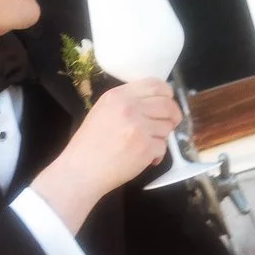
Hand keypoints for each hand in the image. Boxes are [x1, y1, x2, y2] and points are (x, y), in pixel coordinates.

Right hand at [28, 75, 177, 228]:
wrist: (81, 170)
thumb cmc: (90, 143)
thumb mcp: (102, 110)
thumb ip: (127, 102)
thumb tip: (156, 102)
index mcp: (118, 95)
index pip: (155, 84)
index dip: (167, 94)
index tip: (167, 102)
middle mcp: (129, 108)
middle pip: (167, 105)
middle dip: (173, 116)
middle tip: (169, 124)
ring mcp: (139, 127)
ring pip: (168, 127)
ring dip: (162, 137)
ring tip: (146, 144)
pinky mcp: (146, 147)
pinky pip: (164, 147)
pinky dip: (157, 154)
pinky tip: (144, 158)